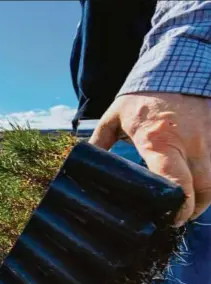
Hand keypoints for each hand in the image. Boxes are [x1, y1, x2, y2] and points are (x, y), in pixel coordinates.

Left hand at [89, 92, 210, 226]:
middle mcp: (190, 142)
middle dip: (194, 208)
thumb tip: (85, 164)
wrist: (177, 66)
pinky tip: (199, 182)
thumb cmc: (142, 95)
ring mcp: (210, 138)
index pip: (176, 182)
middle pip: (204, 188)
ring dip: (205, 195)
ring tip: (189, 204)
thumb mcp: (115, 118)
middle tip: (178, 217)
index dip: (178, 206)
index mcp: (159, 140)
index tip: (171, 218)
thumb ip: (99, 142)